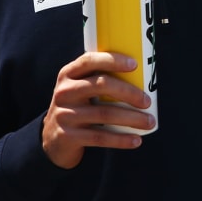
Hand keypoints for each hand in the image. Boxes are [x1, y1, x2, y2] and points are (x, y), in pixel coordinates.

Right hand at [41, 51, 153, 168]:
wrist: (52, 138)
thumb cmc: (78, 106)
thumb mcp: (81, 89)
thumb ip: (100, 79)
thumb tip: (144, 77)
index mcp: (68, 74)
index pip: (89, 60)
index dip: (112, 60)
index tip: (135, 64)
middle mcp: (64, 92)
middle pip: (101, 85)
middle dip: (129, 92)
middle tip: (148, 101)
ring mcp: (64, 114)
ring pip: (104, 114)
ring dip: (132, 118)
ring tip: (149, 122)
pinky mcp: (67, 136)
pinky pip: (99, 137)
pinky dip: (121, 139)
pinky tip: (136, 140)